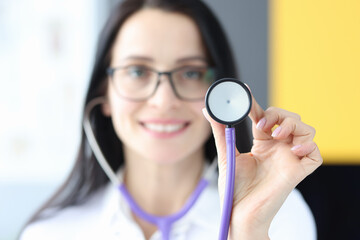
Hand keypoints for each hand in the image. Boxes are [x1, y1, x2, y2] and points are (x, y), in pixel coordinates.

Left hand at [202, 89, 321, 238]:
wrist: (239, 212)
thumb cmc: (234, 188)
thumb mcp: (227, 154)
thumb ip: (221, 131)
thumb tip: (208, 110)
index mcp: (262, 144)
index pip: (266, 117)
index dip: (259, 106)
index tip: (246, 95)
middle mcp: (278, 149)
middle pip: (289, 119)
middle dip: (278, 114)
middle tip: (262, 124)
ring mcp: (289, 158)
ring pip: (305, 130)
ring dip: (293, 125)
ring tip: (276, 135)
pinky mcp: (299, 171)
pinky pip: (316, 153)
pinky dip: (309, 145)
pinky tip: (293, 150)